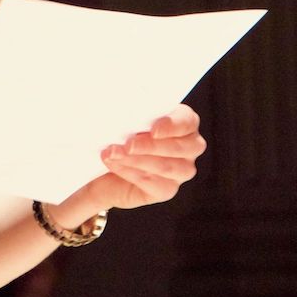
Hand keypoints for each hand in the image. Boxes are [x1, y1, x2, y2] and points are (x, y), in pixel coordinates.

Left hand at [55, 104, 204, 222]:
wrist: (106, 167)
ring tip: (112, 153)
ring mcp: (182, 171)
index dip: (173, 125)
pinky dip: (129, 172)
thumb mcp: (126, 118)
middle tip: (127, 144)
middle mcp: (189, 147)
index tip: (153, 129)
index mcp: (184, 122)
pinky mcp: (167, 189)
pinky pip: (152, 183)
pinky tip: (114, 164)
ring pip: (165, 167)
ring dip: (135, 159)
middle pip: (179, 148)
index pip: (187, 121)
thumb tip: (119, 106)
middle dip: (150, 146)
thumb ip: (131, 112)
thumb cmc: (121, 134)